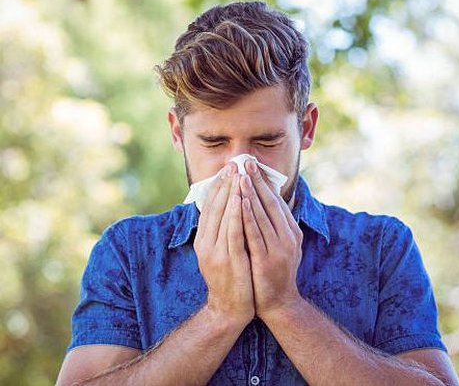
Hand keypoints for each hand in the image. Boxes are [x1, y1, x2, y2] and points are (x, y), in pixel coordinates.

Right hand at [194, 163, 254, 325]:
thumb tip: (225, 207)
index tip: (228, 168)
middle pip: (215, 207)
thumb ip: (219, 231)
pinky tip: (240, 199)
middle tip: (234, 164)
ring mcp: (216, 252)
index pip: (210, 206)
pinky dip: (235, 214)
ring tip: (238, 174)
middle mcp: (206, 243)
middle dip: (225, 184)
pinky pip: (233, 233)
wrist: (229, 308)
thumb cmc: (228, 276)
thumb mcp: (218, 251)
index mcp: (203, 239)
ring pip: (223, 216)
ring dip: (231, 193)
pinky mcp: (228, 260)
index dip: (219, 186)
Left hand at [239, 160, 303, 318]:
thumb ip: (273, 225)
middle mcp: (288, 236)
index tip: (252, 165)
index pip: (276, 201)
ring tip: (240, 176)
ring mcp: (280, 248)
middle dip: (257, 181)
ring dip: (251, 193)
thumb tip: (260, 201)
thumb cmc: (274, 271)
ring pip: (263, 215)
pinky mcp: (268, 260)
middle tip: (246, 161)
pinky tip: (239, 202)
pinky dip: (247, 216)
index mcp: (291, 231)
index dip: (263, 182)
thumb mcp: (279, 245)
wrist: (279, 303)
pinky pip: (255, 233)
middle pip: (270, 203)